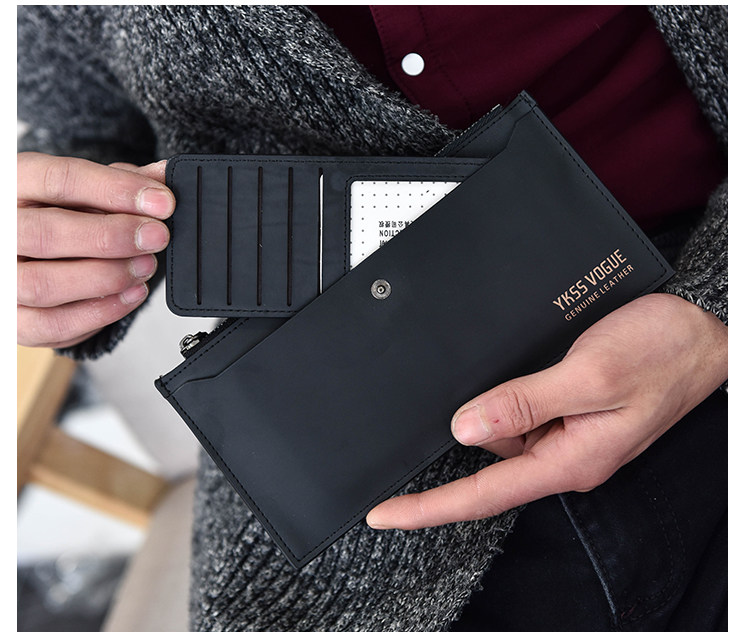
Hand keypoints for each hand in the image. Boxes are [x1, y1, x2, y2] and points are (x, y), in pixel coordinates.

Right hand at [17, 152, 174, 348]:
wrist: (30, 254)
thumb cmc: (60, 215)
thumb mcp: (87, 189)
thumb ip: (122, 182)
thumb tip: (164, 176)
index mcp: (14, 183)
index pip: (59, 179)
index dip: (115, 190)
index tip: (162, 201)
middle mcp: (0, 231)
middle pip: (46, 234)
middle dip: (112, 237)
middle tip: (156, 237)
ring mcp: (2, 279)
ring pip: (45, 284)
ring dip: (107, 277)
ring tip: (146, 266)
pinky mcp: (15, 321)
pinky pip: (54, 325)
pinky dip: (100, 312)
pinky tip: (132, 294)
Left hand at [366, 293, 727, 529]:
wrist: (699, 334)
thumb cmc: (661, 355)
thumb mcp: (590, 377)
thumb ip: (524, 403)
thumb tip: (465, 428)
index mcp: (568, 459)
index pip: (483, 494)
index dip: (428, 507)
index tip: (385, 514)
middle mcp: (563, 453)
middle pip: (489, 458)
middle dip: (468, 430)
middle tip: (474, 396)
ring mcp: (566, 432)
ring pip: (504, 429)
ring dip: (494, 403)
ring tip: (531, 366)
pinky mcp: (567, 411)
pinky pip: (521, 410)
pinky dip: (509, 395)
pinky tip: (522, 369)